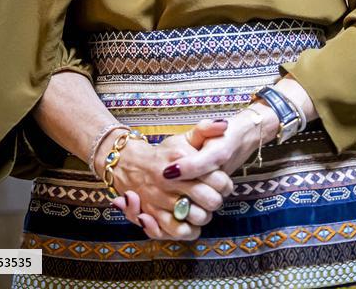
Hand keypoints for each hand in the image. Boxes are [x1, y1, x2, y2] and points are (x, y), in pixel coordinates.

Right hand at [115, 103, 279, 236]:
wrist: (131, 165)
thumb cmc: (164, 153)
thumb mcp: (183, 138)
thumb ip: (205, 130)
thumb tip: (224, 124)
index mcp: (181, 159)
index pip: (215, 178)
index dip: (225, 183)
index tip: (223, 183)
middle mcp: (170, 180)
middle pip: (209, 200)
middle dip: (217, 200)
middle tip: (214, 197)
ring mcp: (161, 199)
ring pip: (195, 217)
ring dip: (204, 216)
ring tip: (203, 209)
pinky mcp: (153, 215)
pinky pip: (177, 230)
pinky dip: (188, 230)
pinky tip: (191, 224)